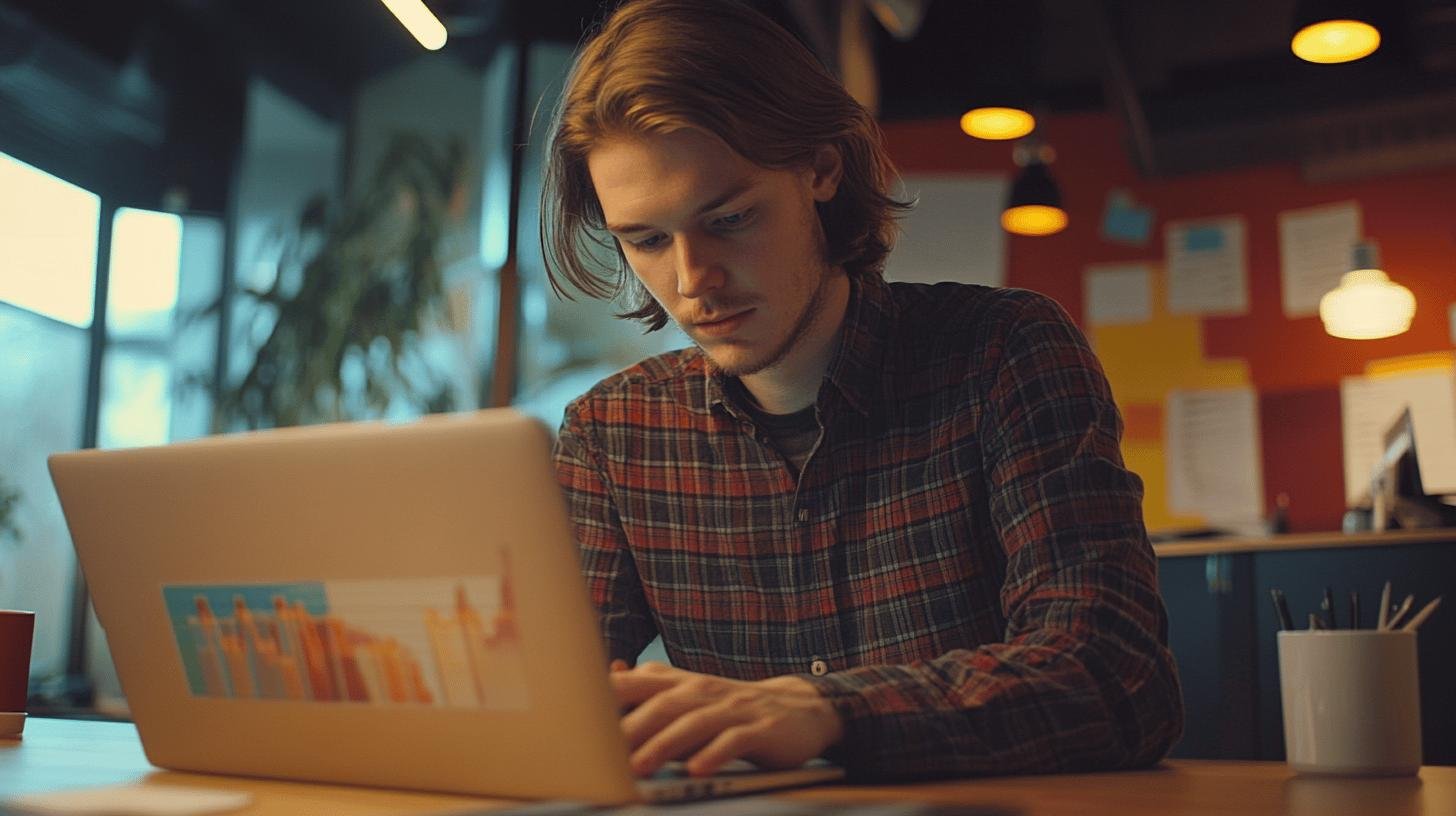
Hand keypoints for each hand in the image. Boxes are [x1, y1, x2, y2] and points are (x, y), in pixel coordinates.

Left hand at [608, 661, 843, 777]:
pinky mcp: (761, 729)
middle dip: (630, 729)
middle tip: (601, 754)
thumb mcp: (692, 696)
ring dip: (664, 745)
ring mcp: (733, 708)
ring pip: (694, 723)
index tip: (576, 714)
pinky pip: (735, 741)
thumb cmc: (733, 708)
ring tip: (639, 767)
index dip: (607, 697)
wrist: (800, 708)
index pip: (638, 685)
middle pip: (662, 706)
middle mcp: (704, 691)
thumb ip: (652, 691)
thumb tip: (608, 679)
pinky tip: (697, 770)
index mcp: (683, 684)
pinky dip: (715, 754)